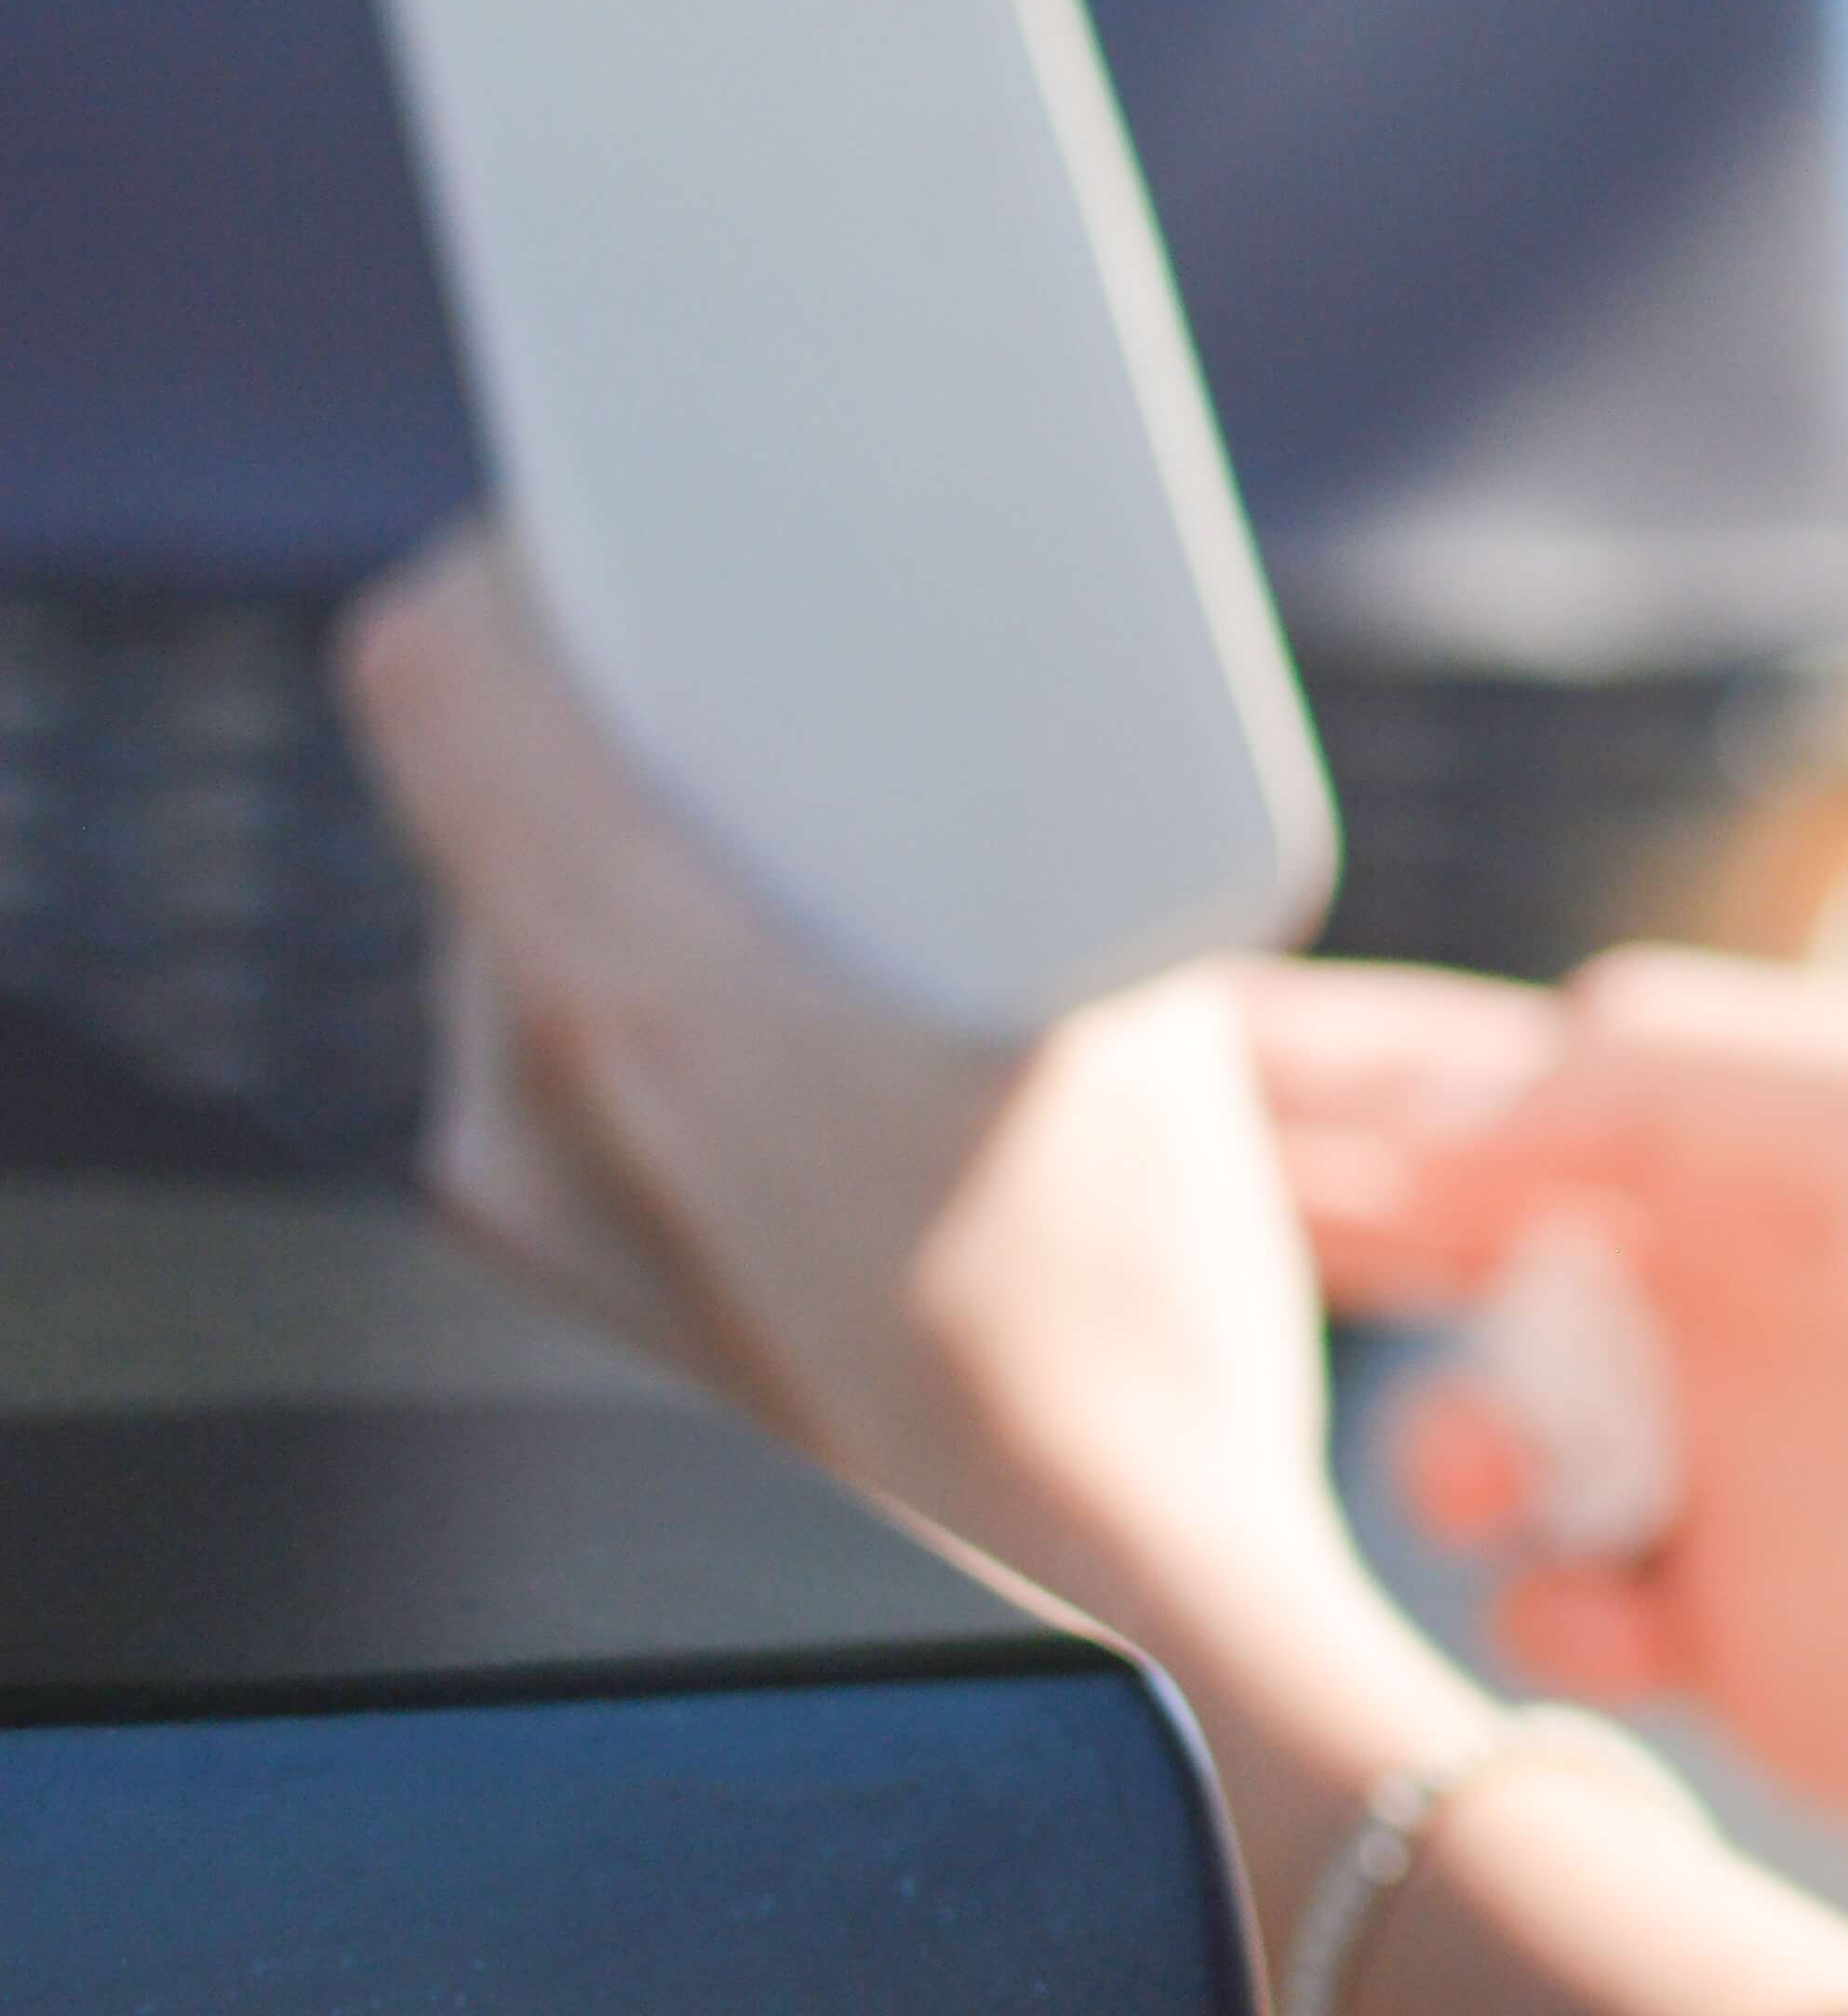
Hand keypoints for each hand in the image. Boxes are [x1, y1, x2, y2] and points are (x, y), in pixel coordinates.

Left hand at [337, 531, 1365, 1630]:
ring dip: (654, 865)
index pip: (439, 677)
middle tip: (801, 673)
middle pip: (494, 800)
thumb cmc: (1132, 1316)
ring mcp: (527, 1210)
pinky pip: (564, 1066)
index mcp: (641, 998)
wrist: (1103, 1601)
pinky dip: (663, 998)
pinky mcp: (570, 1285)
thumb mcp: (1137, 1014)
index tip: (644, 517)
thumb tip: (1029, 738)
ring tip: (838, 863)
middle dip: (637, 713)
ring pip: (525, 936)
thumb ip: (1043, 852)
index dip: (525, 556)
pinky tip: (827, 1022)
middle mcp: (530, 1101)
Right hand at [1258, 945, 1847, 1942]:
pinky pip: (1559, 1607)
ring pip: (1478, 1433)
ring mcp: (1733, 1459)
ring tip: (1480, 1469)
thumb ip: (1679, 1071)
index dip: (1341, 1065)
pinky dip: (1539, 1606)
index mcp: (1767, 1140)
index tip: (1169, 1060)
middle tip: (1180, 1251)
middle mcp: (1734, 1285)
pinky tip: (1603, 1604)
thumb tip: (1464, 1094)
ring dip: (1437, 1441)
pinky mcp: (1741, 1634)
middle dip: (1318, 1233)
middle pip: (1457, 1238)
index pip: (1505, 1071)